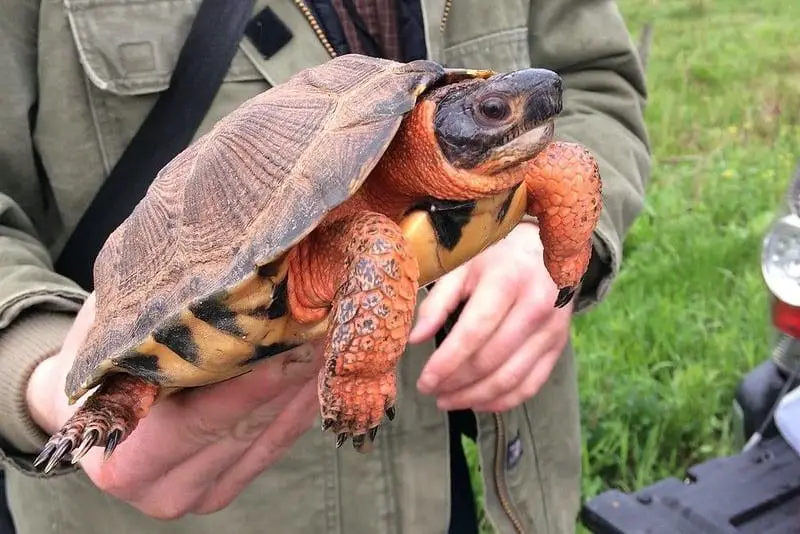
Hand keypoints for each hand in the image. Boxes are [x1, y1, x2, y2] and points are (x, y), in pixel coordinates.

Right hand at [27, 292, 323, 518]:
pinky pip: (280, 442)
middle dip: (286, 375)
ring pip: (268, 435)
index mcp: (123, 463)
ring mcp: (204, 491)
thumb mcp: (107, 333)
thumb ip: (146, 323)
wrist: (96, 402)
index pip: (192, 424)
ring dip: (302, 384)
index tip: (282, 344)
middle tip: (320, 325)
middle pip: (240, 429)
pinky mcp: (234, 480)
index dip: (242, 386)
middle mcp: (164, 489)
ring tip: (329, 334)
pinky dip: (303, 401)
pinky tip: (323, 364)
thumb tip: (211, 279)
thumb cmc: (96, 358)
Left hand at [409, 223, 573, 412]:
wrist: (547, 249)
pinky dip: (502, 401)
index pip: (473, 333)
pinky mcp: (559, 346)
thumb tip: (415, 340)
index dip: (446, 362)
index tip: (424, 381)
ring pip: (510, 379)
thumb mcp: (463, 267)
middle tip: (430, 391)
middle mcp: (535, 307)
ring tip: (447, 400)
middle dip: (455, 383)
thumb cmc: (497, 257)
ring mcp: (551, 329)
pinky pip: (531, 384)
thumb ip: (437, 302)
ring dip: (475, 397)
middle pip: (490, 360)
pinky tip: (478, 402)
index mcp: (507, 282)